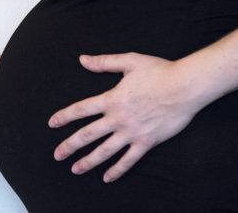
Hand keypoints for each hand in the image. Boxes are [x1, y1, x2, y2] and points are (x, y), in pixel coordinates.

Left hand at [49, 53, 202, 182]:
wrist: (185, 87)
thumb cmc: (159, 71)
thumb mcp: (128, 61)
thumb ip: (104, 62)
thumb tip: (83, 60)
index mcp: (111, 99)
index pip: (81, 109)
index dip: (64, 117)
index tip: (52, 123)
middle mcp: (118, 118)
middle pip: (88, 134)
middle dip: (70, 146)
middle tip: (57, 155)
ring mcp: (132, 132)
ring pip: (105, 151)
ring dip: (88, 161)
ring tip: (76, 169)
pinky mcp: (147, 142)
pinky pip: (129, 160)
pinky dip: (117, 170)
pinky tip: (107, 177)